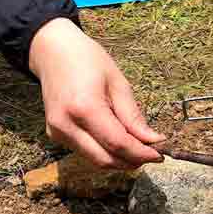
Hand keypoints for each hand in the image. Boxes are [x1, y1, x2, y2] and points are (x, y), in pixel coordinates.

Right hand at [29, 18, 164, 168]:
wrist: (52, 52)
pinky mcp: (55, 134)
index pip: (118, 143)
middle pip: (105, 159)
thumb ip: (133, 116)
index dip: (141, 153)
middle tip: (153, 154)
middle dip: (132, 161)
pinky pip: (86, 151)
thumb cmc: (87, 60)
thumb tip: (153, 140)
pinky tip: (119, 141)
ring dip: (120, 160)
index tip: (160, 155)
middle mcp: (66, 125)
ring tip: (139, 148)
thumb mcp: (118, 83)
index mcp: (84, 108)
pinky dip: (106, 152)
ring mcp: (57, 132)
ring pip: (95, 160)